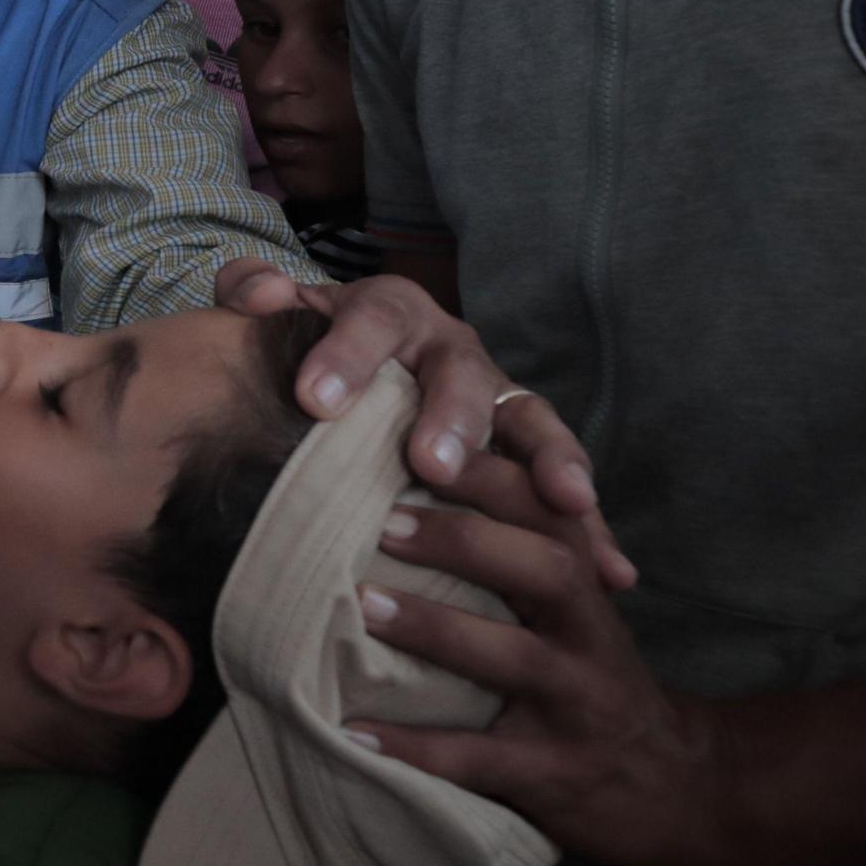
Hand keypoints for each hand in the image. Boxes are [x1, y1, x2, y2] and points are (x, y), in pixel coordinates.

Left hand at [214, 260, 634, 590]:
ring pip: (532, 424)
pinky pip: (561, 489)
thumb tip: (263, 293)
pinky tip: (612, 571)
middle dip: (454, 416)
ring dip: (550, 462)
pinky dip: (593, 528)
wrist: (351, 376)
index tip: (315, 399)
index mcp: (391, 312)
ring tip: (566, 501)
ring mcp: (497, 403)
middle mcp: (454, 352)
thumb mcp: (278, 319)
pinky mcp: (524, 456)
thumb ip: (254, 294)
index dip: (349, 353)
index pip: (374, 318)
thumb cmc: (308, 356)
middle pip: (462, 374)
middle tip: (432, 462)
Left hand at [353, 479, 749, 865]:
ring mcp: (576, 707)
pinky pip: (478, 758)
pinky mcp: (552, 774)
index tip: (423, 445)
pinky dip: (415, 746)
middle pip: (546, 571)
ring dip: (434, 628)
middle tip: (381, 522)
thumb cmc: (591, 678)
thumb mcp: (575, 613)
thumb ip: (521, 556)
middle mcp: (590, 639)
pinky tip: (354, 731)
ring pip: (514, 658)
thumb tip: (421, 480)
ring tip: (359, 606)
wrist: (675, 786)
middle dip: (464, 541)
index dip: (496, 475)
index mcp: (587, 589)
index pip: (553, 512)